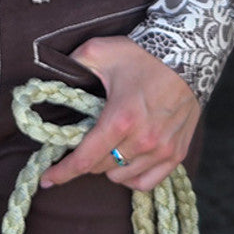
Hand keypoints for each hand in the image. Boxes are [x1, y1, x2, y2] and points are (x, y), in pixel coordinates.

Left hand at [40, 36, 198, 192]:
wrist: (187, 54)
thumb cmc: (142, 54)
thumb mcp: (100, 51)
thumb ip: (74, 64)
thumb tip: (54, 76)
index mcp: (120, 118)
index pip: (85, 158)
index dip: (62, 172)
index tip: (47, 179)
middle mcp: (142, 140)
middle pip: (101, 168)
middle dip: (85, 159)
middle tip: (82, 143)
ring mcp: (161, 150)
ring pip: (122, 177)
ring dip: (108, 167)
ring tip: (105, 147)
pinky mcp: (176, 153)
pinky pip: (147, 182)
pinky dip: (131, 177)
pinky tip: (124, 163)